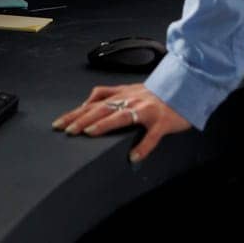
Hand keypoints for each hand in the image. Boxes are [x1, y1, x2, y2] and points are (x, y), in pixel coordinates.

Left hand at [51, 83, 191, 162]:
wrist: (185, 87)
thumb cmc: (155, 92)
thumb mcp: (129, 89)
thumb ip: (108, 94)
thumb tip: (87, 102)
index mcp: (122, 95)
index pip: (93, 104)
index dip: (75, 113)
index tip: (59, 124)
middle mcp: (131, 100)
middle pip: (102, 109)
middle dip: (82, 119)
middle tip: (67, 130)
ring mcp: (146, 110)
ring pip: (122, 116)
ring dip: (105, 124)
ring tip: (90, 133)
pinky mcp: (162, 122)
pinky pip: (152, 135)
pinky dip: (143, 146)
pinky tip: (134, 156)